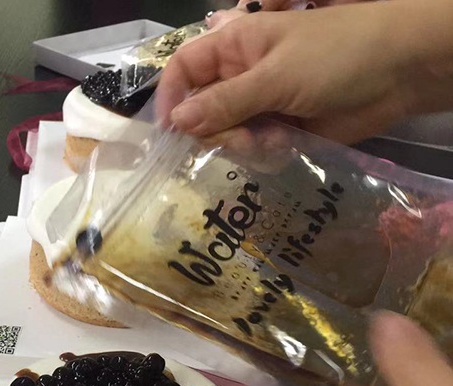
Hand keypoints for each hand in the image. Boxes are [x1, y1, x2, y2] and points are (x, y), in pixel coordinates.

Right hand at [159, 0, 452, 143]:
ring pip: (226, 136)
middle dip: (216, 130)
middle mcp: (240, 77)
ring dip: (243, 145)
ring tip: (271, 140)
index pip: (184, 69)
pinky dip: (264, 153)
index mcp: (234, 47)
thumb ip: (225, 102)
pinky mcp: (279, 130)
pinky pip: (253, 150)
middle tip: (241, 138)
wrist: (398, 74)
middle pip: (201, 112)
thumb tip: (177, 123)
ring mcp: (260, 105)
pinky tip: (285, 145)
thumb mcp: (276, 75)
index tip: (172, 130)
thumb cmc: (337, 57)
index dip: (171, 97)